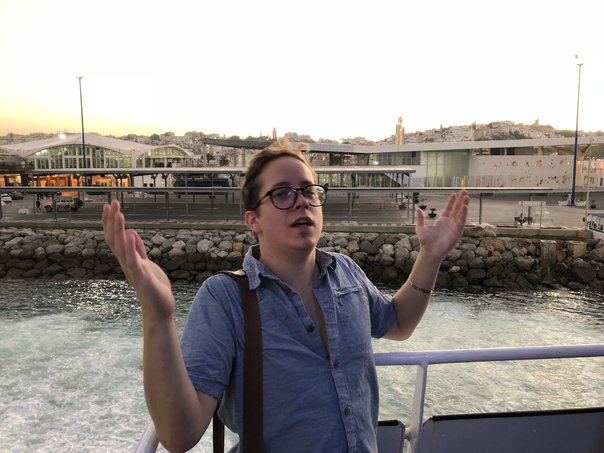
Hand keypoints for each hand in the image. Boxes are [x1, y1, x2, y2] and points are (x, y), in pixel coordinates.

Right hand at [102, 200, 175, 319]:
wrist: (159, 309)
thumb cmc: (153, 287)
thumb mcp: (146, 263)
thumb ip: (138, 249)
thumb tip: (130, 232)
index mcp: (128, 259)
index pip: (116, 238)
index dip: (111, 222)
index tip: (109, 206)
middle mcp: (127, 264)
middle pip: (115, 239)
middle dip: (113, 221)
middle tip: (112, 202)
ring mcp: (133, 270)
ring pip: (121, 248)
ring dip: (119, 230)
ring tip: (118, 213)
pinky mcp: (142, 277)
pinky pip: (133, 260)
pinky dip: (130, 248)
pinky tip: (128, 234)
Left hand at [415, 190, 468, 261]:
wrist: (429, 252)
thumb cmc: (425, 242)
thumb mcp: (420, 227)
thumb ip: (420, 218)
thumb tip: (418, 209)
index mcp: (441, 221)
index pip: (448, 209)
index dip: (451, 201)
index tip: (454, 194)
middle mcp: (449, 223)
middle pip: (456, 209)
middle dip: (461, 200)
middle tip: (465, 191)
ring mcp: (454, 227)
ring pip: (460, 214)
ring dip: (464, 205)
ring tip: (467, 197)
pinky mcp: (457, 233)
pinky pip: (461, 222)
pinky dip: (464, 215)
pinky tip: (465, 207)